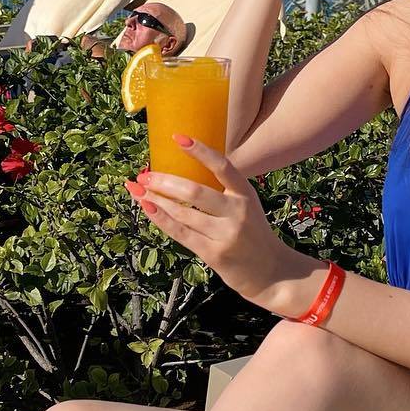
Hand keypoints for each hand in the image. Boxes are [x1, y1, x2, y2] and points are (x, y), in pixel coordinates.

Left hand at [124, 134, 314, 311]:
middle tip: (144, 174)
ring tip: (138, 190)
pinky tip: (147, 208)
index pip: (223, 166)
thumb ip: (223, 193)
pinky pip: (181, 233)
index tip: (178, 138)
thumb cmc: (251, 235)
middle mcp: (237, 212)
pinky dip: (160, 219)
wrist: (271, 273)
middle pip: (195, 191)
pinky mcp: (214, 254)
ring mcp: (226, 234)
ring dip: (155, 200)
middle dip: (164, 181)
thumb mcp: (245, 207)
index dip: (200, 151)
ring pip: (182, 212)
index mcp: (245, 195)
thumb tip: (181, 175)